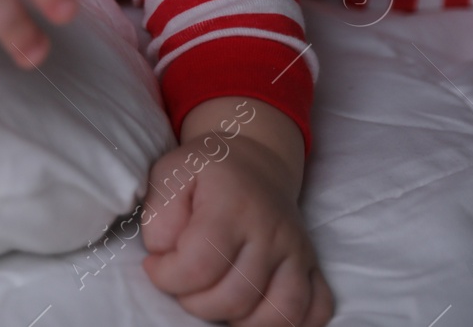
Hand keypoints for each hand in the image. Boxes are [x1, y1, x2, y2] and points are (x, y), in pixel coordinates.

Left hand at [142, 98, 333, 326]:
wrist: (256, 161)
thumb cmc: (208, 172)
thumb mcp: (171, 173)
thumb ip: (159, 213)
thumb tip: (164, 253)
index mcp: (232, 209)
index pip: (199, 266)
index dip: (167, 277)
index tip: (156, 265)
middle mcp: (271, 234)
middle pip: (234, 298)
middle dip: (195, 302)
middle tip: (183, 283)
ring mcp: (297, 253)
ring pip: (279, 313)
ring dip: (239, 321)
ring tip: (215, 300)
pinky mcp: (312, 266)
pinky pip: (317, 310)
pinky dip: (290, 323)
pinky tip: (257, 312)